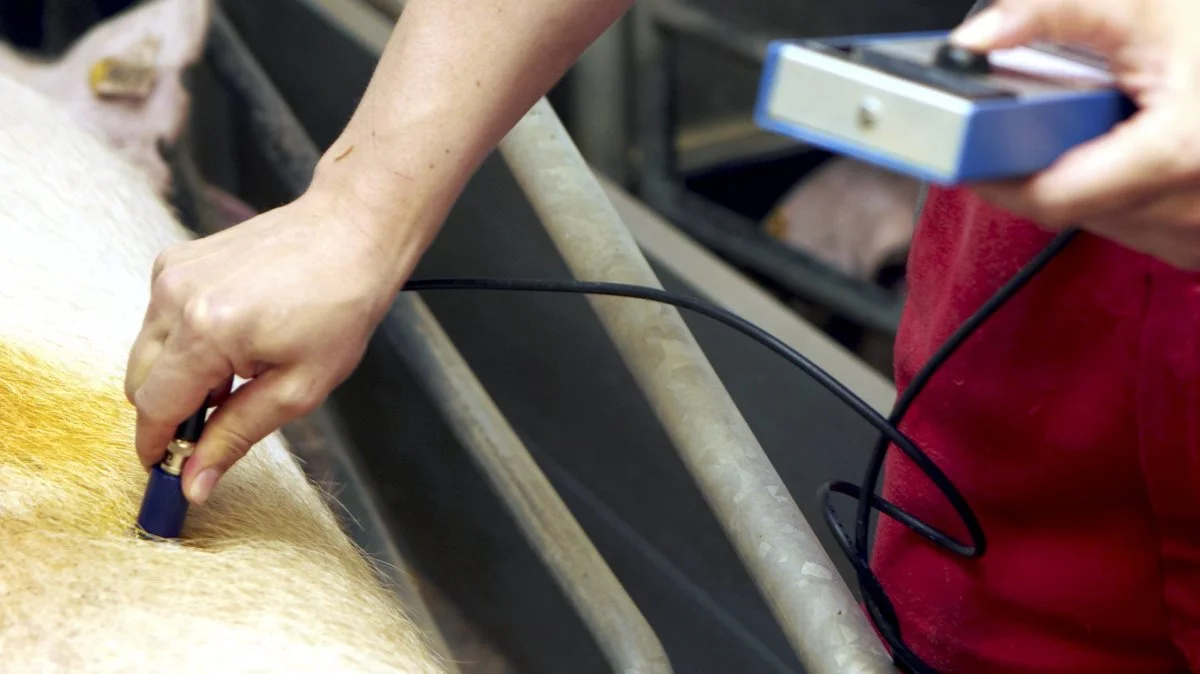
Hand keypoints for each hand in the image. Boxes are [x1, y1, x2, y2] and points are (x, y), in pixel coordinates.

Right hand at [125, 187, 408, 504]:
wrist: (350, 233)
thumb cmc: (339, 308)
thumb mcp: (299, 388)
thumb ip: (236, 435)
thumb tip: (193, 484)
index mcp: (206, 331)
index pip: (154, 408)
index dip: (157, 447)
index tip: (167, 471)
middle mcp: (175, 297)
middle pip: (139, 382)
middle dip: (169, 412)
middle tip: (217, 423)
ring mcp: (171, 273)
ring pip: (146, 351)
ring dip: (178, 375)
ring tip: (238, 373)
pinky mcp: (176, 259)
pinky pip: (160, 319)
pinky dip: (184, 340)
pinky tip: (232, 338)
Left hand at [950, 0, 1199, 268]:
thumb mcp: (1147, 7)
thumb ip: (1055, 14)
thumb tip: (978, 38)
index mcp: (1178, 155)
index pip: (1047, 195)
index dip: (995, 174)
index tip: (963, 153)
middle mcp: (1193, 208)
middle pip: (1067, 207)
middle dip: (1038, 165)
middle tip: (1037, 121)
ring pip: (1098, 220)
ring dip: (1079, 179)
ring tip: (1102, 123)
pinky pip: (1134, 227)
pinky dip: (1117, 192)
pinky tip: (1130, 148)